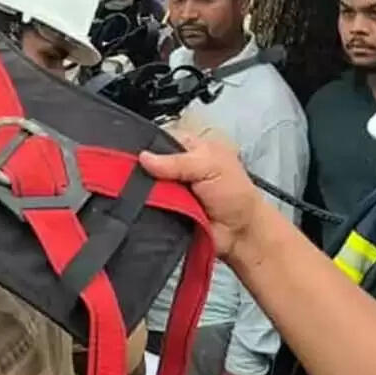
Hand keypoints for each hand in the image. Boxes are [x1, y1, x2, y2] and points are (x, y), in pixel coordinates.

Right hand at [139, 131, 262, 258]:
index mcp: (188, 148)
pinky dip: (148, 211)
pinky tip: (152, 211)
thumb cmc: (235, 194)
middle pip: (147, 165)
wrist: (240, 234)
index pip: (159, 140)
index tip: (135, 155)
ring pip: (144, 188)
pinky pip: (147, 209)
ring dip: (146, 194)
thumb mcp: (211, 165)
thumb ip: (179, 161)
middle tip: (147, 180)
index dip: (147, 147)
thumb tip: (145, 158)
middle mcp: (175, 168)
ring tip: (154, 198)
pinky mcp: (163, 212)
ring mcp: (167, 192)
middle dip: (144, 173)